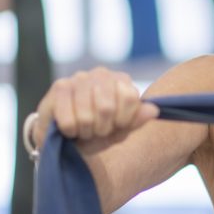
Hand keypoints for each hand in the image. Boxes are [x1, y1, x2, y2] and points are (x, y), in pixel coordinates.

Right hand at [32, 67, 157, 151]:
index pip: (130, 99)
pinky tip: (68, 128)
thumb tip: (154, 110)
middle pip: (107, 108)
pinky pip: (68, 120)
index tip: (115, 127)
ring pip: (86, 116)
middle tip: (96, 131)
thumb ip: (136, 121)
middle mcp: (101, 74)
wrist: (64, 139)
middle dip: (101, 128)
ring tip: (82, 130)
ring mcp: (79, 78)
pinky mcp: (59, 86)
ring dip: (84, 131)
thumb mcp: (119, 131)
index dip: (122, 121)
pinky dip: (70, 131)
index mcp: (121, 81)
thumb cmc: (96, 133)